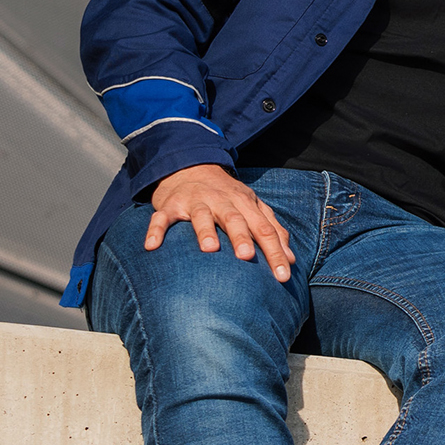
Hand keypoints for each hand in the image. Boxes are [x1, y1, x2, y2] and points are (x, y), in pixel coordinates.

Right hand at [146, 164, 296, 281]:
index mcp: (246, 204)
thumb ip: (273, 231)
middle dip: (242, 237)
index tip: (283, 276)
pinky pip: (161, 218)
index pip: (265, 229)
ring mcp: (195, 202)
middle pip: (235, 219)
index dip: (276, 252)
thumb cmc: (227, 196)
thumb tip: (292, 259)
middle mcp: (222, 201)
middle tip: (247, 257)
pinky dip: (156, 230)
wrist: (191, 168)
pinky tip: (152, 246)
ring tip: (209, 249)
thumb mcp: (253, 208)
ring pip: (201, 216)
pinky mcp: (171, 205)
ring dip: (204, 231)